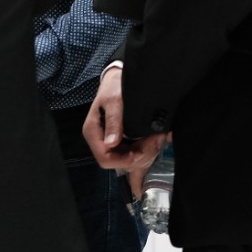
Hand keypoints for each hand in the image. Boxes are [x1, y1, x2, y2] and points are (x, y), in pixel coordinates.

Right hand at [82, 67, 167, 195]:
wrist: (121, 78)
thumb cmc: (114, 86)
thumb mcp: (114, 100)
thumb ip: (113, 120)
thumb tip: (111, 143)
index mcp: (93, 133)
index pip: (105, 158)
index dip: (124, 160)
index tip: (141, 151)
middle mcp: (102, 140)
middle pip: (119, 162)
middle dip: (140, 156)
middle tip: (156, 140)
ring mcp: (113, 142)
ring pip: (129, 161)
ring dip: (146, 154)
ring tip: (158, 138)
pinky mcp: (124, 142)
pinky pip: (133, 157)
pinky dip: (145, 158)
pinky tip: (148, 173)